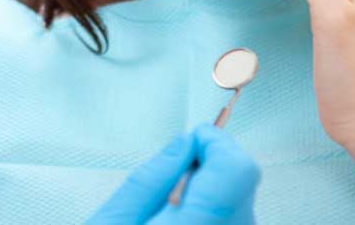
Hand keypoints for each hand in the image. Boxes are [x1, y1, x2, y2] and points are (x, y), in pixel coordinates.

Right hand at [89, 125, 259, 224]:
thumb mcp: (113, 221)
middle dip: (209, 166)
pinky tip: (183, 223)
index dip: (215, 143)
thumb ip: (152, 178)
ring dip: (211, 191)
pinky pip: (236, 217)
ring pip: (240, 198)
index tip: (194, 138)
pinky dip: (214, 210)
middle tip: (171, 185)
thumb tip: (185, 142)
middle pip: (241, 180)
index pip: (236, 169)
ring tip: (171, 213)